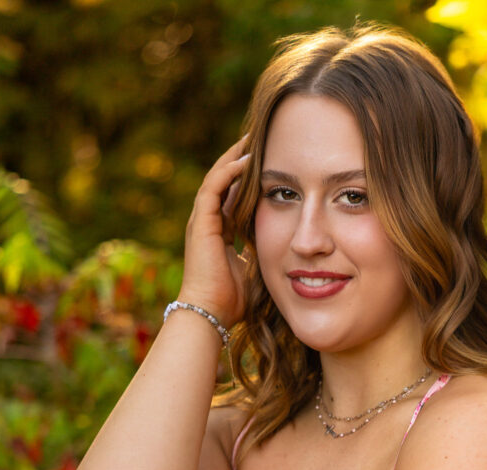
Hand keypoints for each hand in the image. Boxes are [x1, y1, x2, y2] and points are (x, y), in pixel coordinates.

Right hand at [177, 136, 250, 326]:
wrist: (210, 313)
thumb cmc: (232, 301)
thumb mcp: (254, 271)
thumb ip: (264, 255)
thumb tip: (286, 251)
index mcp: (220, 234)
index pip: (234, 198)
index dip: (248, 182)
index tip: (268, 167)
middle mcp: (208, 223)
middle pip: (224, 182)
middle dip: (240, 161)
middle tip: (259, 140)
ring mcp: (201, 221)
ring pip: (217, 178)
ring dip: (234, 158)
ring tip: (251, 139)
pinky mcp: (200, 222)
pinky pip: (213, 187)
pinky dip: (228, 171)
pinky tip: (245, 159)